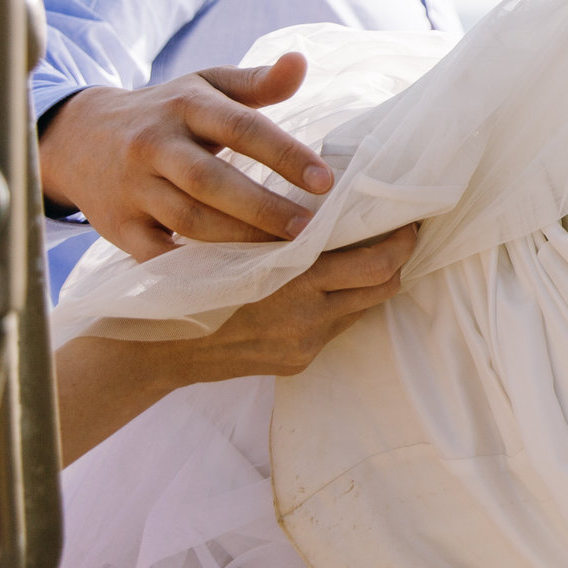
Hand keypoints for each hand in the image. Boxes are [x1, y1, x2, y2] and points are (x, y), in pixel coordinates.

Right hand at [39, 54, 333, 260]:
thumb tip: (300, 62)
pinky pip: (158, 255)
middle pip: (210, 181)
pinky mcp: (118, 227)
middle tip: (309, 228)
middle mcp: (155, 146)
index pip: (240, 128)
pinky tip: (235, 276)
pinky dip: (195, 268)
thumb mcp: (206, 86)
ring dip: (238, 240)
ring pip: (187, 220)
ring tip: (282, 253)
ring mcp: (133, 189)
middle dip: (262, 208)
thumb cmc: (166, 112)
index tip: (326, 181)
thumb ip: (257, 81)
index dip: (284, 154)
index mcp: (185, 106)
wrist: (79, 138)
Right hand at [178, 224, 418, 381]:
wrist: (157, 348)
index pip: (376, 263)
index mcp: (294, 280)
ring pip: (363, 308)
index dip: (401, 240)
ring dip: (371, 282)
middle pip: (383, 287)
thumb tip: (331, 205)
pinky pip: (336, 329)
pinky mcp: (296, 362)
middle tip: (403, 232)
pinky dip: (341, 303)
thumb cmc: (190, 280)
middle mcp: (308, 318)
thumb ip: (284, 231)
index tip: (409, 218)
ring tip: (370, 253)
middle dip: (399, 259)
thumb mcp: (236, 244)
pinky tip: (330, 284)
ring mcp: (304, 344)